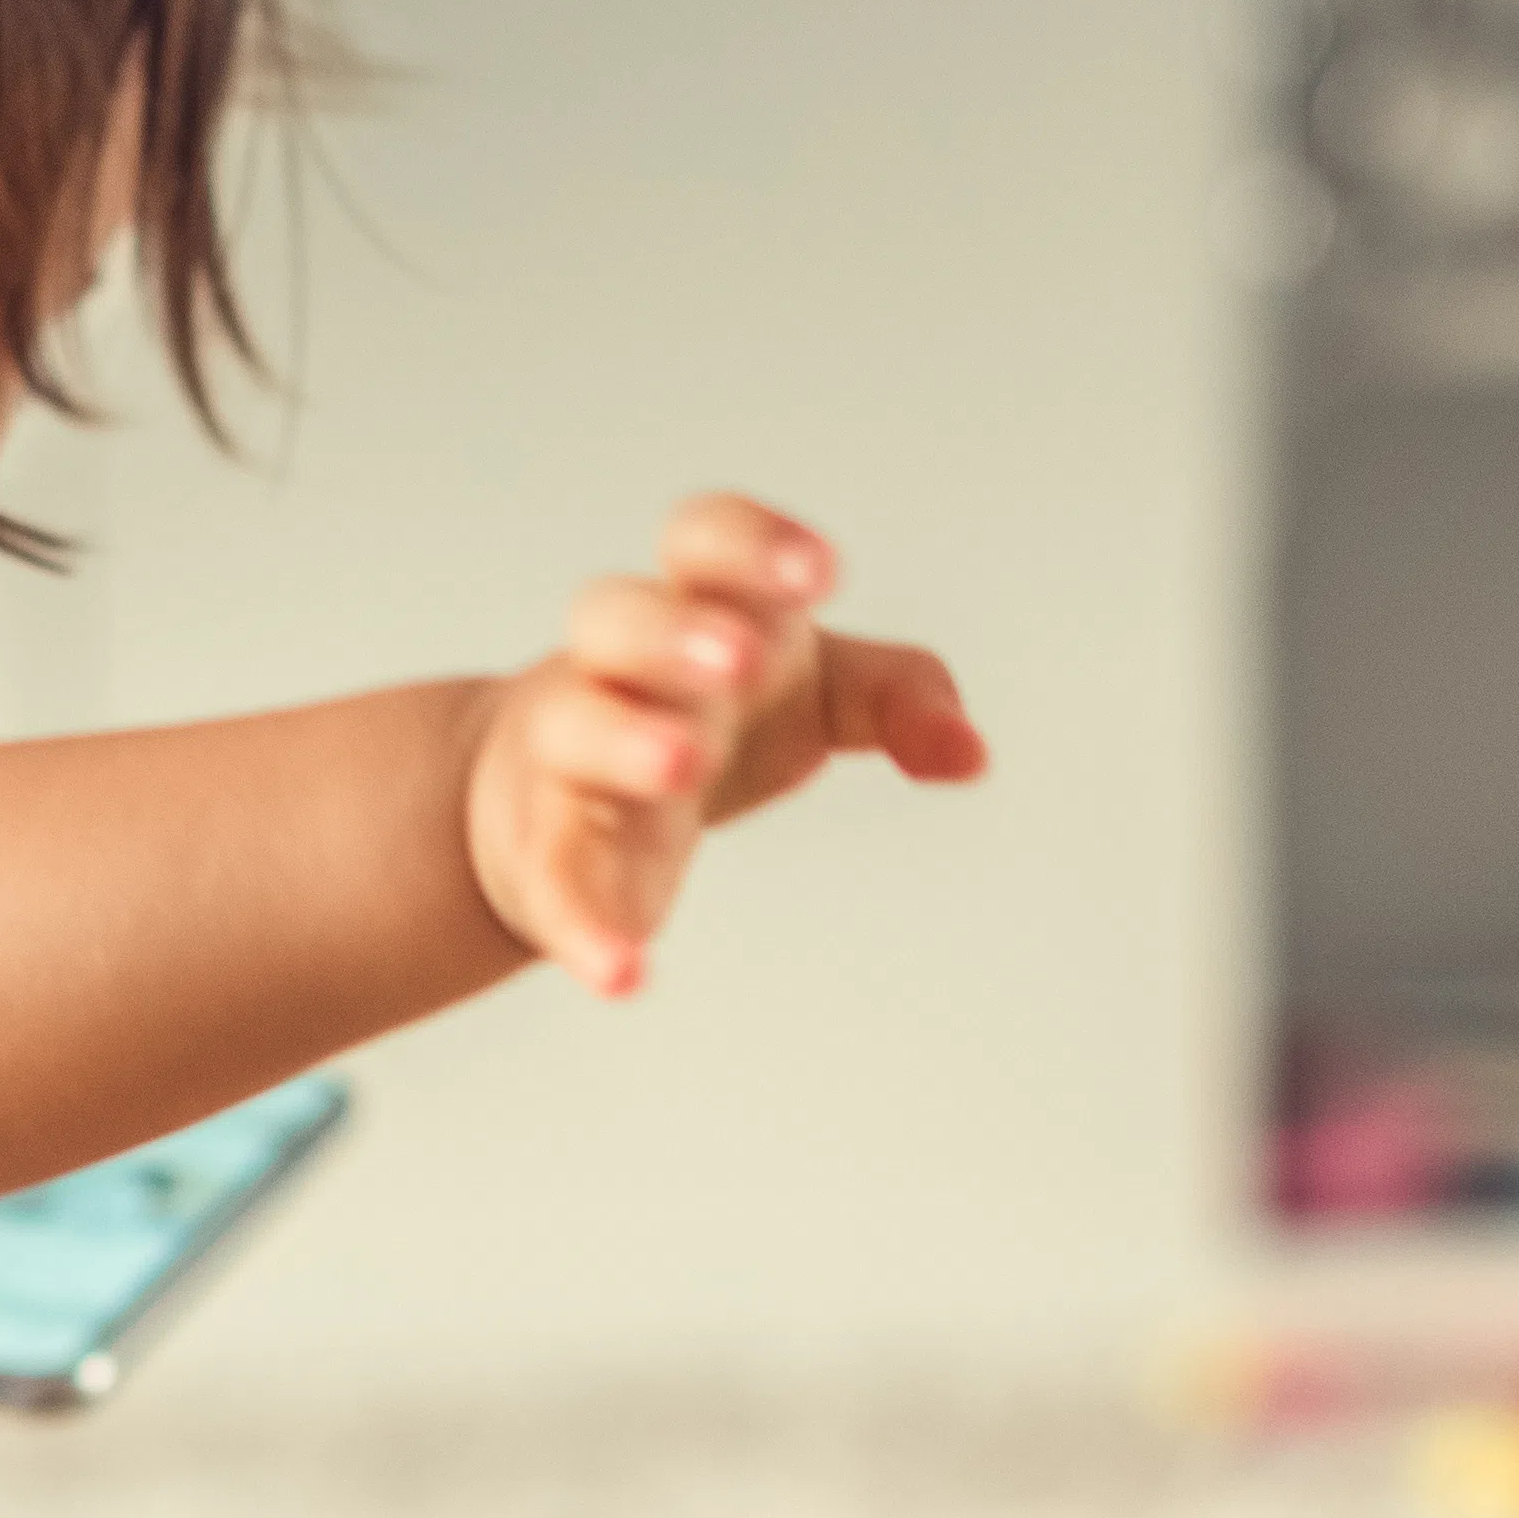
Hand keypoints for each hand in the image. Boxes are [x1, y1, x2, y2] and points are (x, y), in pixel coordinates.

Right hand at [462, 495, 987, 998]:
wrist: (546, 795)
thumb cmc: (707, 713)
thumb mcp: (819, 690)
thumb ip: (900, 698)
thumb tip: (972, 754)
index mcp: (698, 608)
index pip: (704, 541)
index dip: (754, 546)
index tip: (821, 574)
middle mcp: (621, 668)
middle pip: (620, 617)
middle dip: (678, 630)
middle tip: (740, 658)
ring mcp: (572, 755)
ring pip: (577, 726)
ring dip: (627, 738)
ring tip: (684, 766)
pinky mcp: (548, 854)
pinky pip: (555, 882)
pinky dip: (587, 929)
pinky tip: (626, 976)